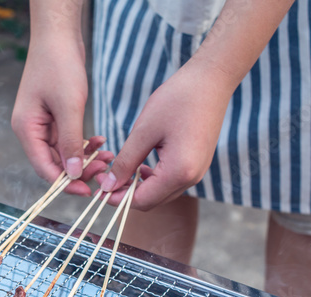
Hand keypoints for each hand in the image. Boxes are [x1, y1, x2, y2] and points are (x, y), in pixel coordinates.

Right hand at [11, 35, 110, 195]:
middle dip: (80, 171)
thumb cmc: (58, 65)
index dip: (65, 184)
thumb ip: (70, 142)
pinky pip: (69, 140)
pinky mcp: (55, 118)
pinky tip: (101, 142)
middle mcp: (31, 131)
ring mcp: (42, 125)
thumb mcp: (68, 106)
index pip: (44, 168)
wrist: (58, 37)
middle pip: (54, 164)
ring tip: (107, 157)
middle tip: (105, 171)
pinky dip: (85, 144)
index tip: (88, 191)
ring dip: (85, 158)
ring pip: (64, 154)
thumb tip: (73, 175)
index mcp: (26, 130)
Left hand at [97, 63, 232, 208]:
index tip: (98, 187)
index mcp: (179, 172)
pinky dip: (152, 179)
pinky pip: (170, 182)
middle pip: (151, 201)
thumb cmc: (178, 99)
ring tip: (120, 170)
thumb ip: (125, 162)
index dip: (116, 198)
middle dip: (125, 194)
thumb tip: (109, 186)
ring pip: (160, 193)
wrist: (211, 80)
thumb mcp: (144, 131)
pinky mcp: (198, 165)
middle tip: (105, 178)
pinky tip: (140, 165)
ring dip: (138, 187)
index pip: (141, 201)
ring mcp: (197, 173)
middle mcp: (191, 178)